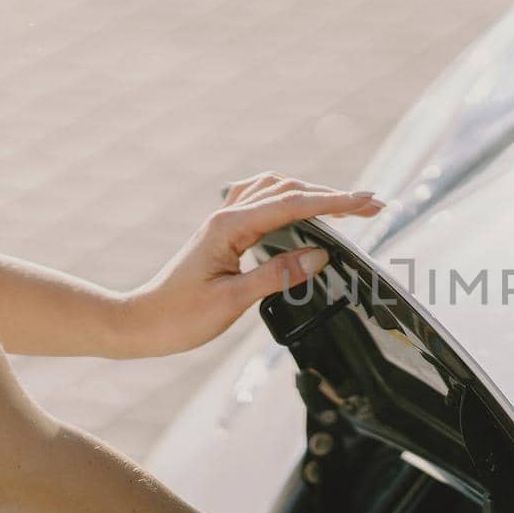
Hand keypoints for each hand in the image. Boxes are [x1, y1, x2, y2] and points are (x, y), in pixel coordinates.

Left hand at [117, 173, 382, 357]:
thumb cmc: (181, 317)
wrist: (142, 322)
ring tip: (344, 206)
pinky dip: (286, 197)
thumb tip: (319, 256)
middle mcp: (226, 216)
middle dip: (333, 196)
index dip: (334, 203)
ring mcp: (222, 221)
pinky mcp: (221, 232)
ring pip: (274, 190)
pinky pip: (258, 200)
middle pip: (289, 191)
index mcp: (230, 228)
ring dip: (311, 192)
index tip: (367, 203)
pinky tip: (297, 206)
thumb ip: (278, 275)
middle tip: (372, 206)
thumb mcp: (233, 301)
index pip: (293, 206)